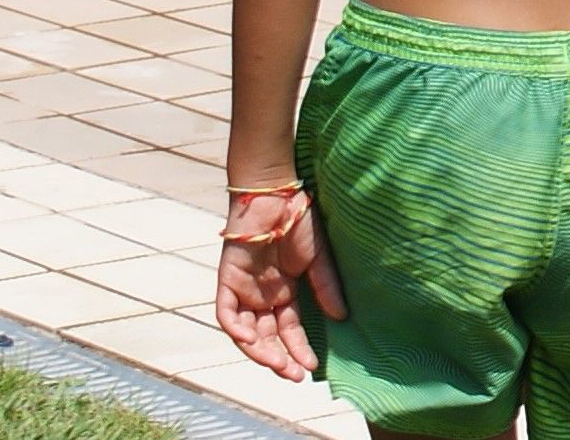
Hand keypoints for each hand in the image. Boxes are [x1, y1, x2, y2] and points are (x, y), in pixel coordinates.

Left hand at [214, 188, 345, 378]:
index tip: (311, 367)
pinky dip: (237, 329)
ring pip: (246, 332)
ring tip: (278, 364)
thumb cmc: (299, 221)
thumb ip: (326, 288)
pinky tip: (251, 340)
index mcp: (284, 292)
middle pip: (268, 337)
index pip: (289, 330)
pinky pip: (227, 313)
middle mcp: (262, 296)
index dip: (299, 349)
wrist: (276, 194)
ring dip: (260, 351)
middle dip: (280, 358)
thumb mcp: (319, 259)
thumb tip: (342, 318)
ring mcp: (244, 290)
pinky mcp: (228, 280)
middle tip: (294, 375)